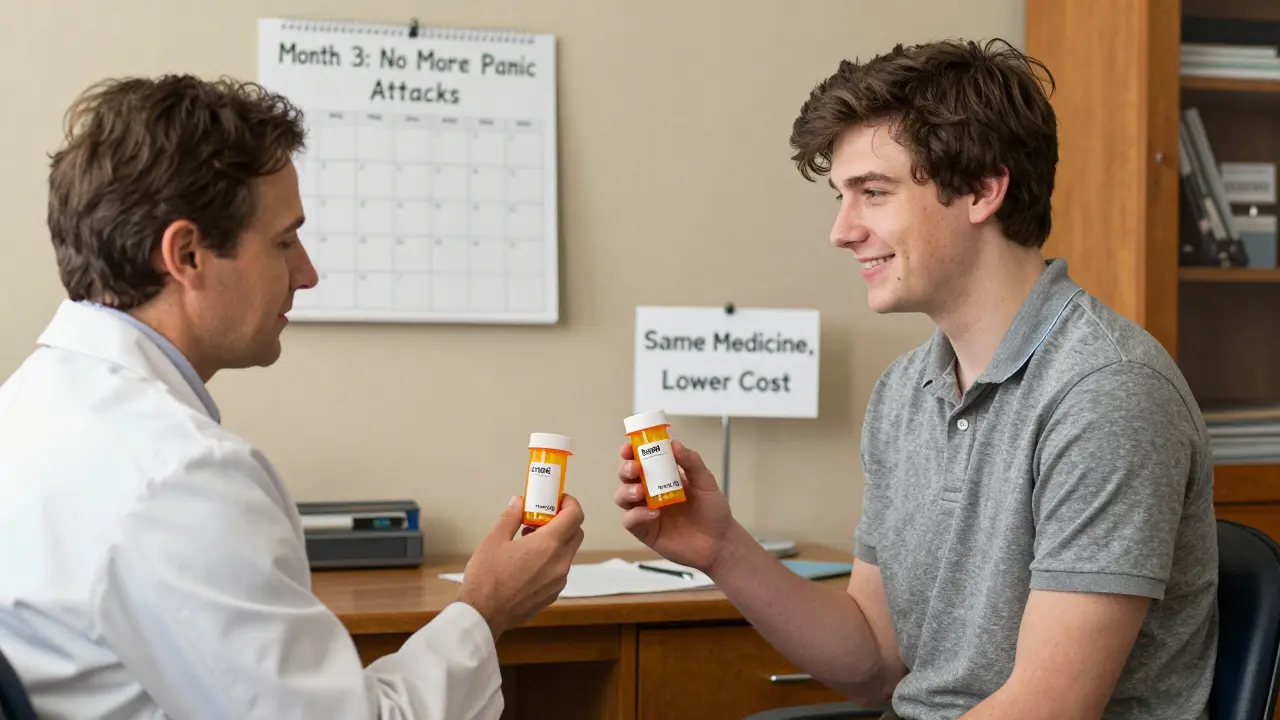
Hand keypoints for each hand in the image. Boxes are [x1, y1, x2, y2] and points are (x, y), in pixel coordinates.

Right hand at [456, 494, 584, 638]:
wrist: (483, 614)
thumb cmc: (486, 578)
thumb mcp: (494, 540)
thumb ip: (511, 517)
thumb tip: (518, 502)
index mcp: (548, 545)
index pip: (575, 516)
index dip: (569, 503)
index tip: (557, 500)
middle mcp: (559, 563)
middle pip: (576, 533)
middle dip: (564, 521)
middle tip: (541, 518)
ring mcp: (558, 581)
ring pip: (568, 553)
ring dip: (556, 541)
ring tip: (529, 540)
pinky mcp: (553, 594)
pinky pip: (559, 570)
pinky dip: (551, 560)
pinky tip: (529, 561)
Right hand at [614, 440, 736, 573]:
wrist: (720, 542)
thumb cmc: (713, 510)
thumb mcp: (706, 482)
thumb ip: (692, 462)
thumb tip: (675, 444)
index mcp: (663, 476)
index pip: (641, 460)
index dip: (631, 453)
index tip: (629, 448)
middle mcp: (650, 492)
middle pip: (626, 477)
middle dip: (625, 469)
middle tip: (635, 469)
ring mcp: (645, 511)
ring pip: (622, 497)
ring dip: (626, 491)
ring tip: (641, 492)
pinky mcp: (645, 531)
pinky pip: (630, 521)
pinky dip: (637, 515)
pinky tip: (653, 514)